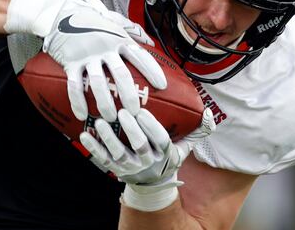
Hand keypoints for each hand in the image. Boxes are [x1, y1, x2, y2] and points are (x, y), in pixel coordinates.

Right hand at [43, 0, 164, 121]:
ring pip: (98, 82)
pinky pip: (75, 84)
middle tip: (135, 112)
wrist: (61, 12)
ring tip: (111, 117)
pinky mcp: (70, 61)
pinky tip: (81, 114)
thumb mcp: (114, 21)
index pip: (140, 55)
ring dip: (105, 103)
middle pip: (121, 74)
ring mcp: (87, 55)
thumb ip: (133, 30)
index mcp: (119, 38)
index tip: (162, 86)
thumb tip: (151, 43)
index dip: (152, 70)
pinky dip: (78, 101)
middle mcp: (105, 47)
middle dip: (129, 95)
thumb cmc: (91, 19)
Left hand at [80, 108, 215, 210]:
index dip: (151, 126)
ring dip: (109, 138)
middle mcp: (148, 162)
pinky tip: (84, 134)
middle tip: (121, 112)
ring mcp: (130, 167)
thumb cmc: (166, 157)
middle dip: (130, 129)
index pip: (160, 140)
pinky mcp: (115, 170)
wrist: (151, 183)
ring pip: (119, 153)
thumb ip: (196, 131)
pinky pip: (103, 159)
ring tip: (101, 121)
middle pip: (139, 146)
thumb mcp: (183, 147)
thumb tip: (210, 115)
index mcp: (164, 154)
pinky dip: (93, 147)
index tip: (141, 111)